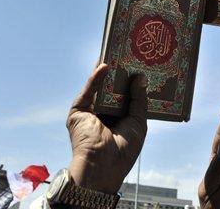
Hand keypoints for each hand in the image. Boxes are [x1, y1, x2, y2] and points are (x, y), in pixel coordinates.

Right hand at [66, 63, 146, 193]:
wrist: (103, 166)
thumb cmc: (123, 150)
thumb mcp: (138, 122)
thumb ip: (139, 99)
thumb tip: (140, 77)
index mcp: (119, 119)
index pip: (126, 95)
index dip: (133, 81)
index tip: (141, 64)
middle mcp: (104, 113)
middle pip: (112, 88)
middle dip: (121, 72)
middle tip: (129, 53)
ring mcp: (90, 112)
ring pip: (99, 86)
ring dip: (107, 70)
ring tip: (117, 52)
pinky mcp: (78, 111)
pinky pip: (88, 91)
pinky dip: (95, 78)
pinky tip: (105, 66)